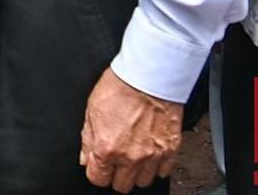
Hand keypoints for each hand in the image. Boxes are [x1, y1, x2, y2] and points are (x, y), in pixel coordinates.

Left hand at [80, 68, 182, 190]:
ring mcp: (153, 155)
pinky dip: (157, 165)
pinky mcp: (171, 149)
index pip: (98, 179)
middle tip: (116, 159)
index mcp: (107, 148)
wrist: (150, 74)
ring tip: (134, 154)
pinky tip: (150, 152)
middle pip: (121, 186)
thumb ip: (87, 138)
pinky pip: (164, 171)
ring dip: (137, 171)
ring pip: (143, 182)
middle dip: (116, 174)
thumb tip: (86, 157)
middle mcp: (130, 156)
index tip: (100, 165)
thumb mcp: (92, 109)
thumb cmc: (121, 85)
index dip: (97, 171)